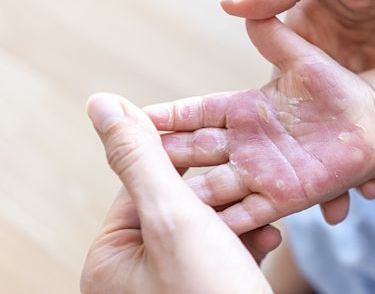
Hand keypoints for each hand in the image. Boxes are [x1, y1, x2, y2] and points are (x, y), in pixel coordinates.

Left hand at [80, 94, 275, 293]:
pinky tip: (268, 241)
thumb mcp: (174, 218)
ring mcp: (173, 286)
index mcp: (112, 258)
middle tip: (252, 188)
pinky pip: (222, 254)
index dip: (184, 167)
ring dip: (240, 219)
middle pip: (180, 208)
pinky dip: (246, 243)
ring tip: (265, 224)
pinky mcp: (206, 291)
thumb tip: (103, 103)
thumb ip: (140, 158)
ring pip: (207, 229)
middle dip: (222, 200)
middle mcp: (136, 275)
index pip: (142, 187)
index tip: (222, 151)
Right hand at [144, 17, 374, 233]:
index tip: (129, 118)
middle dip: (160, 159)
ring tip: (150, 205)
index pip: (194, 112)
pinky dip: (223, 223)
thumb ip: (273, 36)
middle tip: (122, 163)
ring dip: (184, 196)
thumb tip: (240, 3)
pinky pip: (247, 213)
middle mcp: (245, 143)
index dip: (165, 117)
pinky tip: (198, 231)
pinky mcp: (283, 197)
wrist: (371, 125)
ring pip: (211, 188)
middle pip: (192, 153)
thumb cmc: (337, 89)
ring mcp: (261, 173)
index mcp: (243, 109)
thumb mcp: (302, 60)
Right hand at [221, 0, 374, 219]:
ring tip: (347, 202)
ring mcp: (360, 78)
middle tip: (302, 201)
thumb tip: (231, 4)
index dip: (267, 128)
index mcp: (306, 31)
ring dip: (342, 170)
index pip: (274, 87)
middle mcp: (327, 60)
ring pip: (341, 135)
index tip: (259, 164)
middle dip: (303, 163)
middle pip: (306, 124)